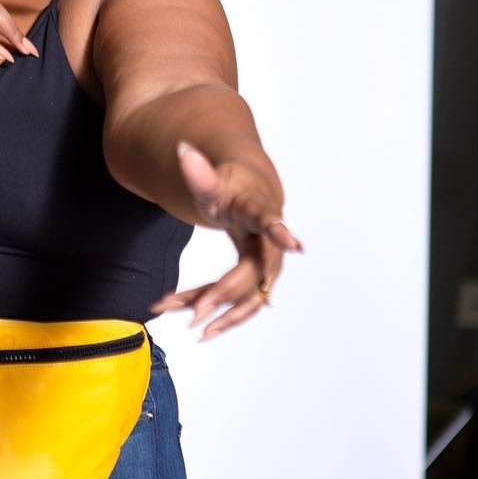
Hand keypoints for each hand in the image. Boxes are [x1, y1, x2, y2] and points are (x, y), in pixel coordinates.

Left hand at [148, 141, 304, 340]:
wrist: (252, 193)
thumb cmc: (233, 187)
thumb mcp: (212, 180)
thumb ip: (199, 172)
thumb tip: (183, 151)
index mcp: (258, 210)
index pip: (269, 220)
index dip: (280, 230)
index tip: (294, 244)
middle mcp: (269, 242)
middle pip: (252, 272)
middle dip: (224, 293)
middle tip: (194, 313)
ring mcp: (266, 263)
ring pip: (247, 294)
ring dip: (220, 312)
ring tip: (193, 328)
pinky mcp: (255, 277)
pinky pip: (240, 299)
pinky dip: (218, 310)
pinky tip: (194, 321)